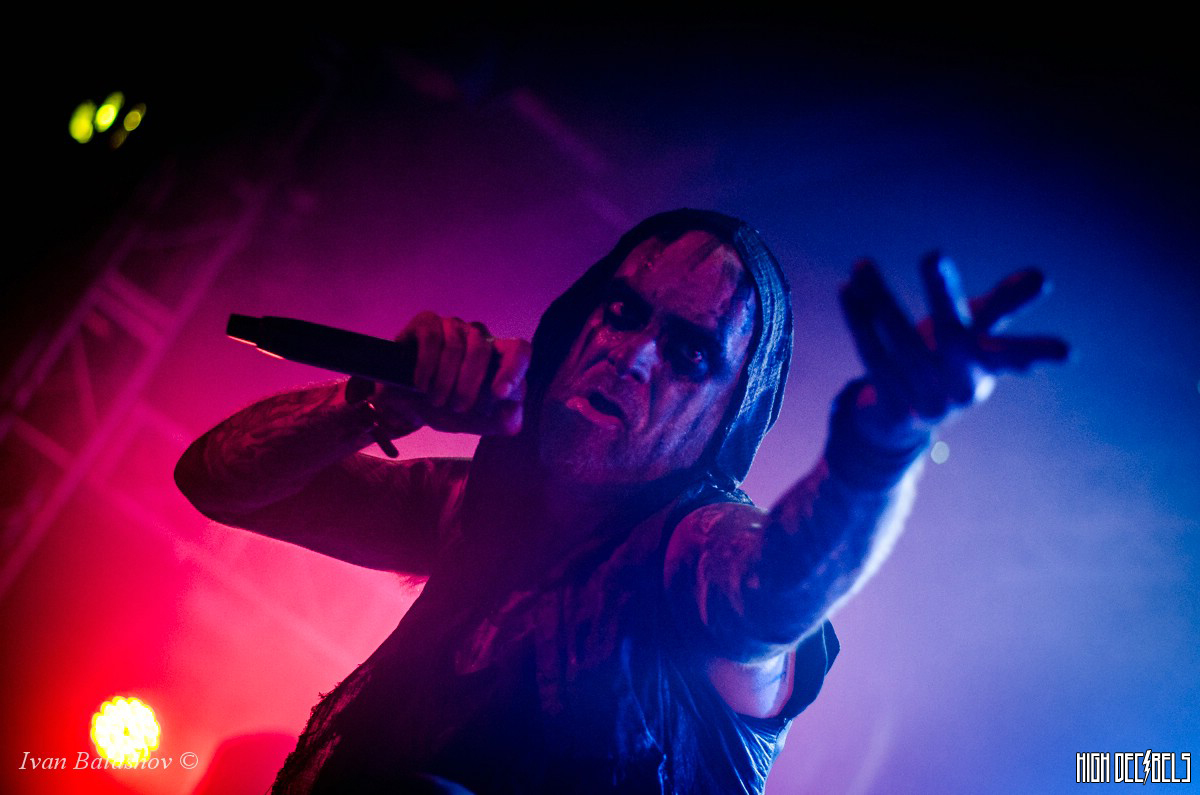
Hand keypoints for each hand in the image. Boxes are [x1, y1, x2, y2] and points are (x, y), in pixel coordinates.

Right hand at [367, 312, 530, 436]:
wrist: (404, 404)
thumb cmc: (446, 409)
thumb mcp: (474, 424)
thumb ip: (500, 423)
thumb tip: (514, 409)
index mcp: (497, 358)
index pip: (519, 350)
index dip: (512, 369)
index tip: (499, 393)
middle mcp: (478, 337)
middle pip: (481, 350)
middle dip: (468, 385)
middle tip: (457, 408)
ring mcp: (453, 326)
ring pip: (455, 346)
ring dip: (443, 381)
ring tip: (435, 400)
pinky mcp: (427, 322)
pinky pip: (431, 339)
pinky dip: (425, 367)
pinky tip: (420, 384)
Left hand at [838, 253, 1068, 439]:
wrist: (894, 422)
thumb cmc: (942, 365)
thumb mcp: (974, 336)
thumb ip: (1002, 306)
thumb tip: (1042, 277)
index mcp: (985, 368)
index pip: (1011, 353)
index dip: (1034, 351)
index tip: (1066, 352)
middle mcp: (961, 389)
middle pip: (952, 336)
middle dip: (943, 295)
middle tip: (933, 255)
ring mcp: (926, 403)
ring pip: (900, 341)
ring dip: (879, 297)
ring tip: (862, 263)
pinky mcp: (891, 409)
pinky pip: (872, 355)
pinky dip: (858, 320)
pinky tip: (847, 290)